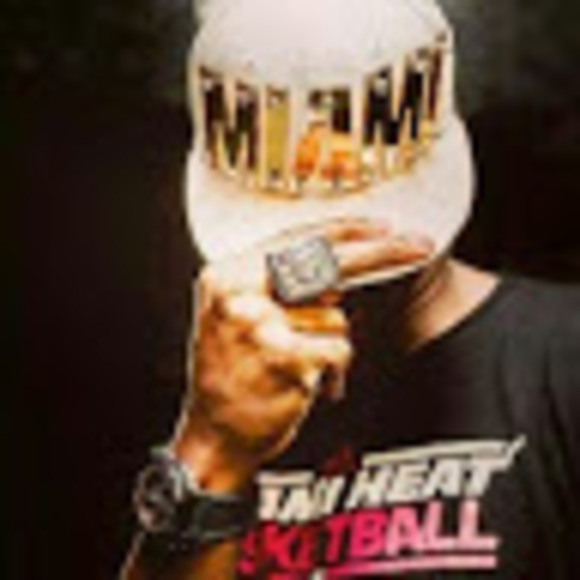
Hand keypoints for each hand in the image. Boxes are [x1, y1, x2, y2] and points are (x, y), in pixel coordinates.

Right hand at [171, 219, 433, 492]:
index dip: (345, 230)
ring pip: (337, 317)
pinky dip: (336, 371)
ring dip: (330, 342)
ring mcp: (260, 326)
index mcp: (226, 275)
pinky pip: (340, 349)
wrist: (214, 435)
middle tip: (420, 246)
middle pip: (326, 263)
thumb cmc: (234, 373)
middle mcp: (239, 295)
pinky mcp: (283, 359)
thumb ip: (281, 286)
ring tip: (298, 366)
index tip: (383, 227)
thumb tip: (342, 266)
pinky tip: (310, 385)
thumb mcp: (242, 315)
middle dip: (382, 253)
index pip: (294, 239)